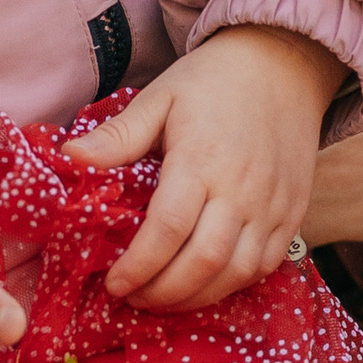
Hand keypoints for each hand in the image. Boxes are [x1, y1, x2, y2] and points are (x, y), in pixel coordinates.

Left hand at [66, 25, 341, 307]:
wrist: (284, 64)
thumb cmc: (213, 80)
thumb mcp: (160, 97)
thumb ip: (118, 135)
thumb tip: (70, 158)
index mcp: (202, 159)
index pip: (167, 228)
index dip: (138, 265)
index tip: (113, 283)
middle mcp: (242, 189)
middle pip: (203, 262)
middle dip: (163, 292)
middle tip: (133, 298)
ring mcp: (273, 205)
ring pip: (237, 273)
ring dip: (197, 297)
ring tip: (163, 298)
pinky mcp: (293, 213)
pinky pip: (265, 265)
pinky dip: (232, 285)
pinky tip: (204, 284)